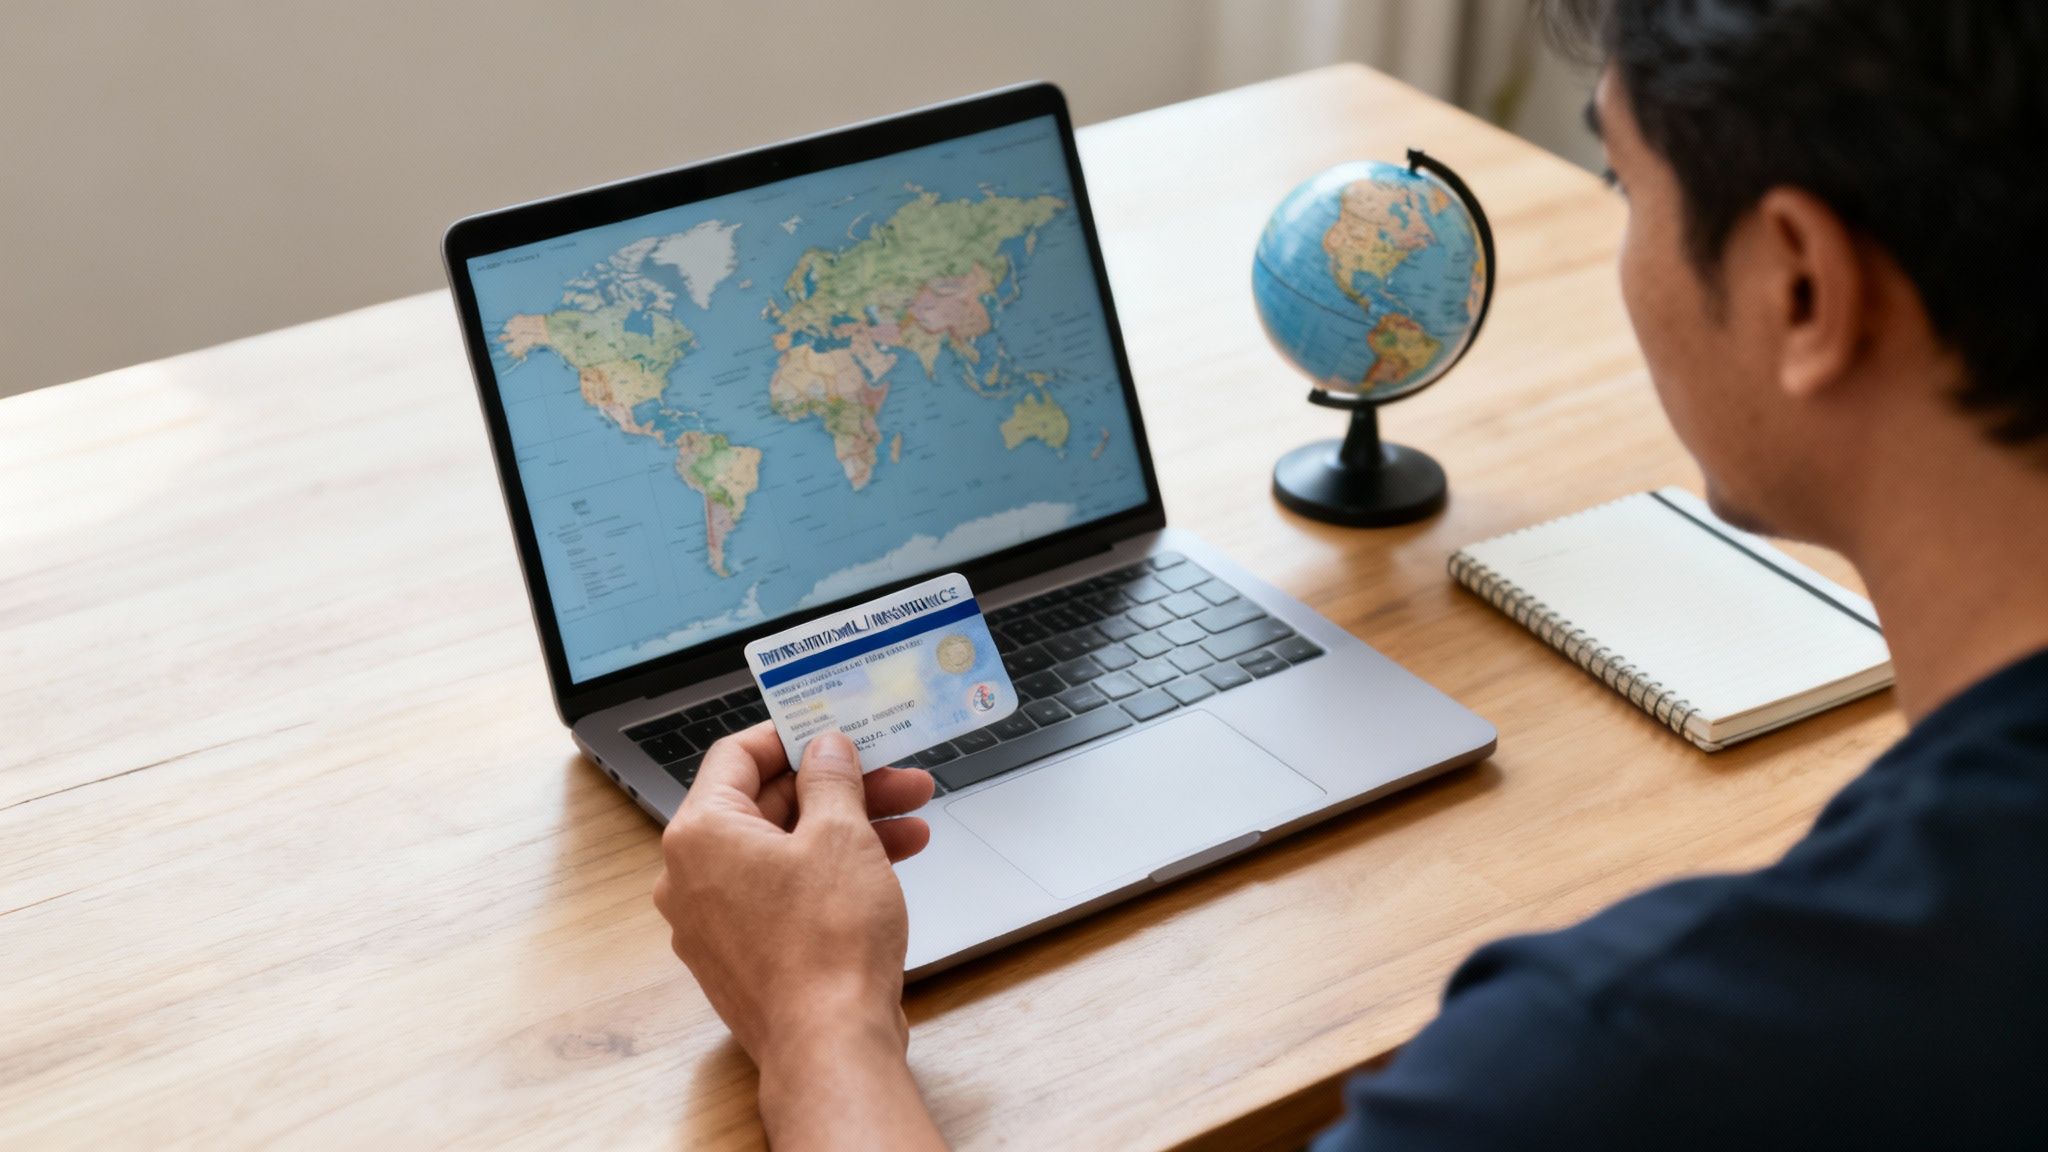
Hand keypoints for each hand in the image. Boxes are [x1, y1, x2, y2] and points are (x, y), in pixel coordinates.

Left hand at [653, 722, 934, 1069]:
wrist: (830, 1045)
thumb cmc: (828, 945)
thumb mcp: (842, 836)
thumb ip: (832, 780)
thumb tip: (826, 750)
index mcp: (700, 834)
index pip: (738, 755)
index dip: (793, 736)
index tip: (835, 729)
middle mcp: (692, 877)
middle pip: (767, 805)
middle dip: (841, 788)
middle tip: (896, 777)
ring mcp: (714, 921)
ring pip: (783, 851)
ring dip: (848, 830)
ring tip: (913, 824)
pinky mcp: (744, 956)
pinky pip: (783, 894)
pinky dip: (829, 873)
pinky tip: (888, 866)